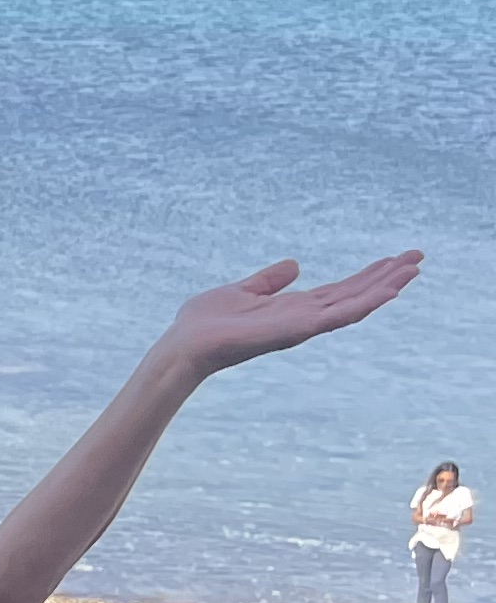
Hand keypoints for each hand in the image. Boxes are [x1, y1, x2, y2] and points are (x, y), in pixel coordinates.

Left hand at [157, 252, 421, 381]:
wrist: (184, 344)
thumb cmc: (204, 323)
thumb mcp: (241, 291)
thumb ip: (268, 281)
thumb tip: (295, 265)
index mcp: (293, 308)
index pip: (339, 290)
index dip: (367, 275)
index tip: (394, 259)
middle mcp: (303, 318)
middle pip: (354, 294)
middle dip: (386, 277)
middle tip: (418, 258)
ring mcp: (302, 326)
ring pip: (354, 304)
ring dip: (384, 287)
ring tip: (413, 269)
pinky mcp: (296, 331)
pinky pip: (338, 316)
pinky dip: (364, 303)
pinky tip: (387, 291)